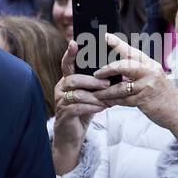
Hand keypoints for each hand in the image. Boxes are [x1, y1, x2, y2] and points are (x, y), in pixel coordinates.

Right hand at [52, 39, 109, 173]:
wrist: (72, 135)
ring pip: (76, 94)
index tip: (74, 42)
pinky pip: (77, 108)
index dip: (70, 54)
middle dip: (92, 81)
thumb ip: (98, 83)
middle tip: (107, 84)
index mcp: (67, 80)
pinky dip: (91, 107)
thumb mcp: (91, 94)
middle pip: (73, 79)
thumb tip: (117, 71)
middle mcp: (60, 88)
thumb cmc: (83, 111)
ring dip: (94, 96)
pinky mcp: (63, 115)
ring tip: (107, 99)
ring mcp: (60, 102)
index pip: (66, 64)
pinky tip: (101, 108)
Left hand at [93, 33, 177, 142]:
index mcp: (150, 64)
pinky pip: (123, 100)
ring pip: (120, 86)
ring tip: (94, 93)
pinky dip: (113, 102)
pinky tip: (105, 103)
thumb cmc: (162, 95)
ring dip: (105, 92)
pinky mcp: (145, 99)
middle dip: (107, 70)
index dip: (118, 43)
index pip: (132, 51)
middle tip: (95, 74)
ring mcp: (148, 85)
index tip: (105, 36)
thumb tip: (114, 69)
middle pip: (123, 65)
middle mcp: (150, 71)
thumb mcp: (152, 78)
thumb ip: (136, 73)